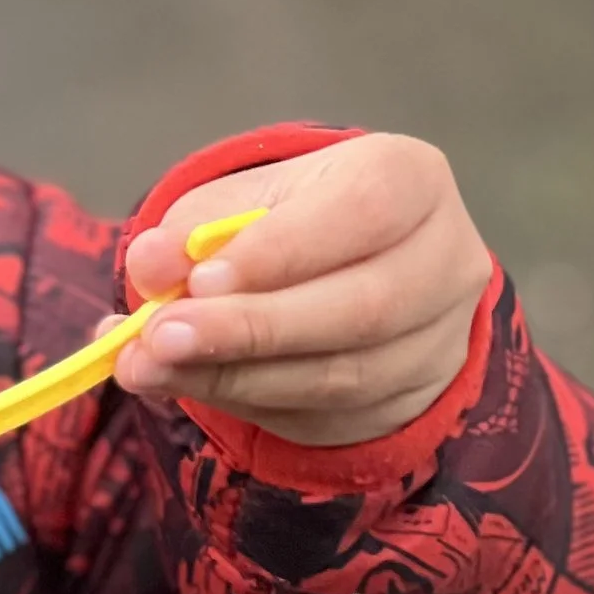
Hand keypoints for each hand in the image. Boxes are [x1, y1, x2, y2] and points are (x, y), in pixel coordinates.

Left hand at [113, 133, 492, 446]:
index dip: (281, 250)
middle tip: (159, 338)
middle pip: (362, 307)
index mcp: (411, 180)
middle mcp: (444, 259)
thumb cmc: (291, 223)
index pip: (363, 210)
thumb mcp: (244, 201)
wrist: (344, 273)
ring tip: (150, 366)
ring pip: (341, 374)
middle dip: (250, 328)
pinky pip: (324, 414)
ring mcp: (436, 338)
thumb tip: (150, 263)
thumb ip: (197, 227)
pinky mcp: (409, 399)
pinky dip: (244, 402)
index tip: (199, 280)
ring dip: (234, 376)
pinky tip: (186, 384)